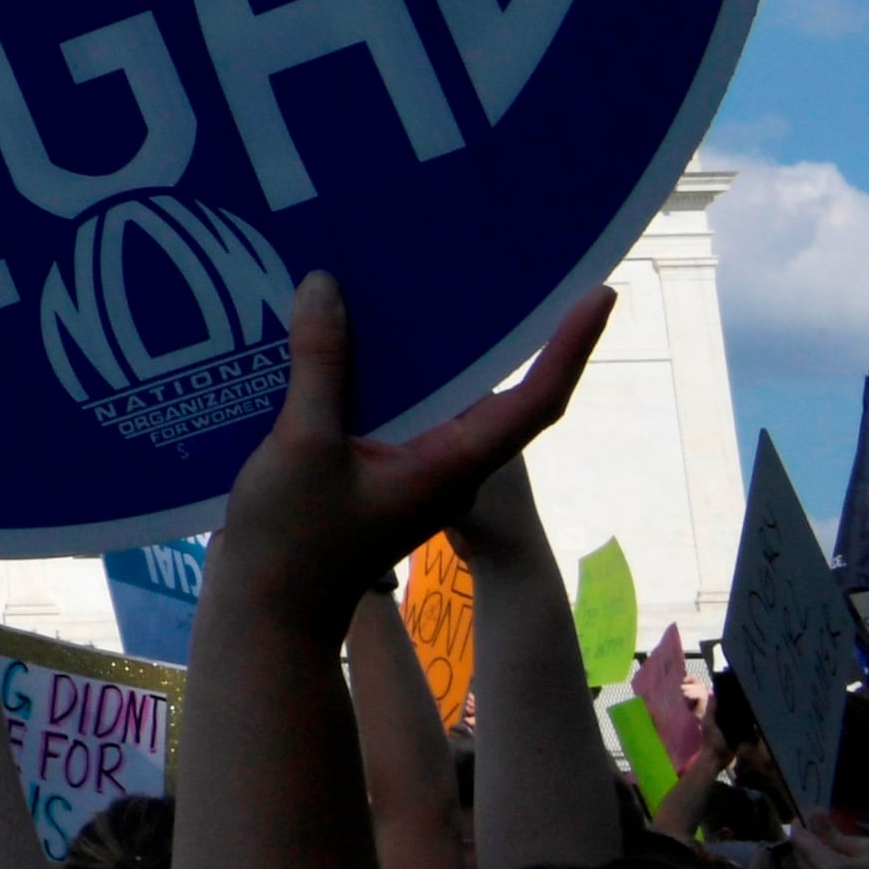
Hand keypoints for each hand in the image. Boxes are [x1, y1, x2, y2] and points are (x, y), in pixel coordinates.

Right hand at [209, 273, 609, 627]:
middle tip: (493, 257)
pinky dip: (380, 365)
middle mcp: (445, 461)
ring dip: (428, 342)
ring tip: (410, 277)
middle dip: (498, 325)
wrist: (267, 611)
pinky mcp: (376, 464)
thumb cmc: (294, 542)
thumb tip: (326, 286)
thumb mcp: (302, 446)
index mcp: (452, 462)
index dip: (570, 348)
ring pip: (438, 391)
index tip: (601, 296)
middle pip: (492, 386)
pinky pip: (395, 403)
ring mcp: (412, 465)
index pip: (535, 401)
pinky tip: (342, 330)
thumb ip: (321, 366)